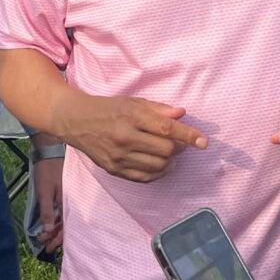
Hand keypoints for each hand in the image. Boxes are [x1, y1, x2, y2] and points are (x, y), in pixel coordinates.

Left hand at [33, 155, 63, 251]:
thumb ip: (46, 212)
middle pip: (66, 223)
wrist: (50, 151)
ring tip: (46, 236)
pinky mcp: (65, 191)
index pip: (65, 226)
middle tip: (46, 247)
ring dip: (55, 227)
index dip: (57, 239)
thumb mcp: (44, 192)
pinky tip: (51, 221)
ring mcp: (68, 196)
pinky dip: (57, 217)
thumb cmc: (47, 171)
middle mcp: (71, 201)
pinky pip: (63, 208)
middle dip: (56, 236)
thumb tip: (47, 231)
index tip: (48, 248)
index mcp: (67, 202)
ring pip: (65, 216)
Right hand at [61, 94, 207, 182]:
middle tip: (180, 143)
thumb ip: (158, 109)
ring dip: (170, 161)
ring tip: (170, 154)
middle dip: (179, 148)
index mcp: (132, 116)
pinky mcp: (114, 170)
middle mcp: (125, 137)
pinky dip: (158, 173)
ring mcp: (119, 156)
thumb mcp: (133, 102)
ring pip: (157, 166)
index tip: (203, 142)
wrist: (76, 121)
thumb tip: (182, 114)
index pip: (166, 128)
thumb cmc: (108, 108)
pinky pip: (143, 177)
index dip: (188, 135)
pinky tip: (161, 165)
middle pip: (165, 150)